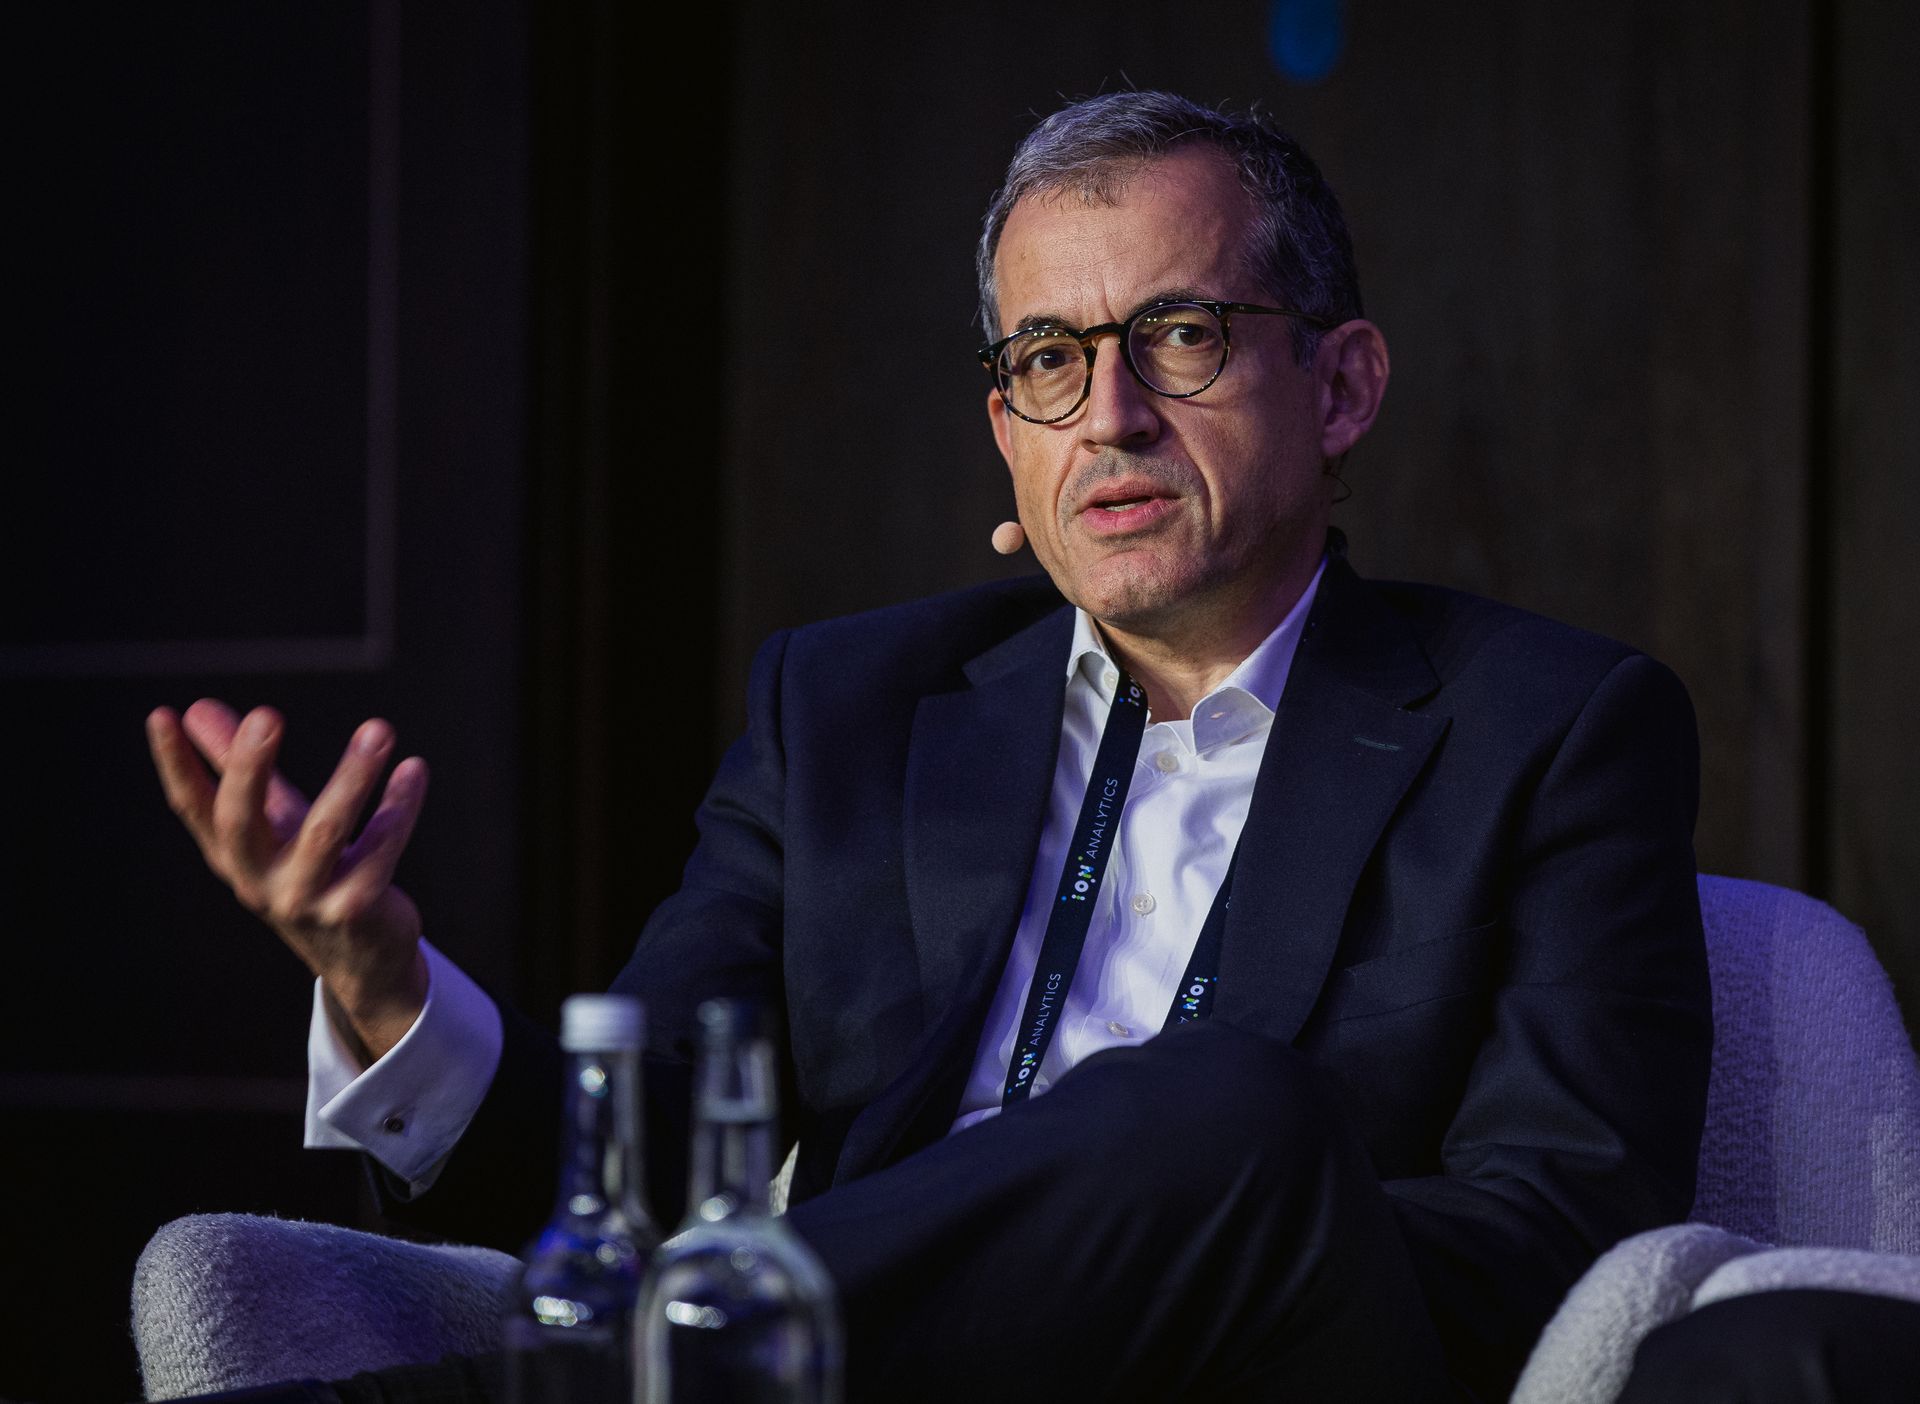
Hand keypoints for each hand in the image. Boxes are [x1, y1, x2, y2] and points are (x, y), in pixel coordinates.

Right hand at [146, 699, 430, 1061]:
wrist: (362, 958)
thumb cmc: (312, 872)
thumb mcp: (275, 821)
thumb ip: (242, 766)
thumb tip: (197, 708)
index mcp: (234, 856)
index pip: (194, 808)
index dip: (175, 765)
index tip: (162, 715)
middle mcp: (260, 881)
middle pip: (242, 822)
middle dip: (249, 767)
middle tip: (266, 714)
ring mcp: (306, 898)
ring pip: (325, 832)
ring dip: (352, 776)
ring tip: (378, 729)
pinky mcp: (355, 908)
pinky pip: (379, 851)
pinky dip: (398, 808)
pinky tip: (414, 769)